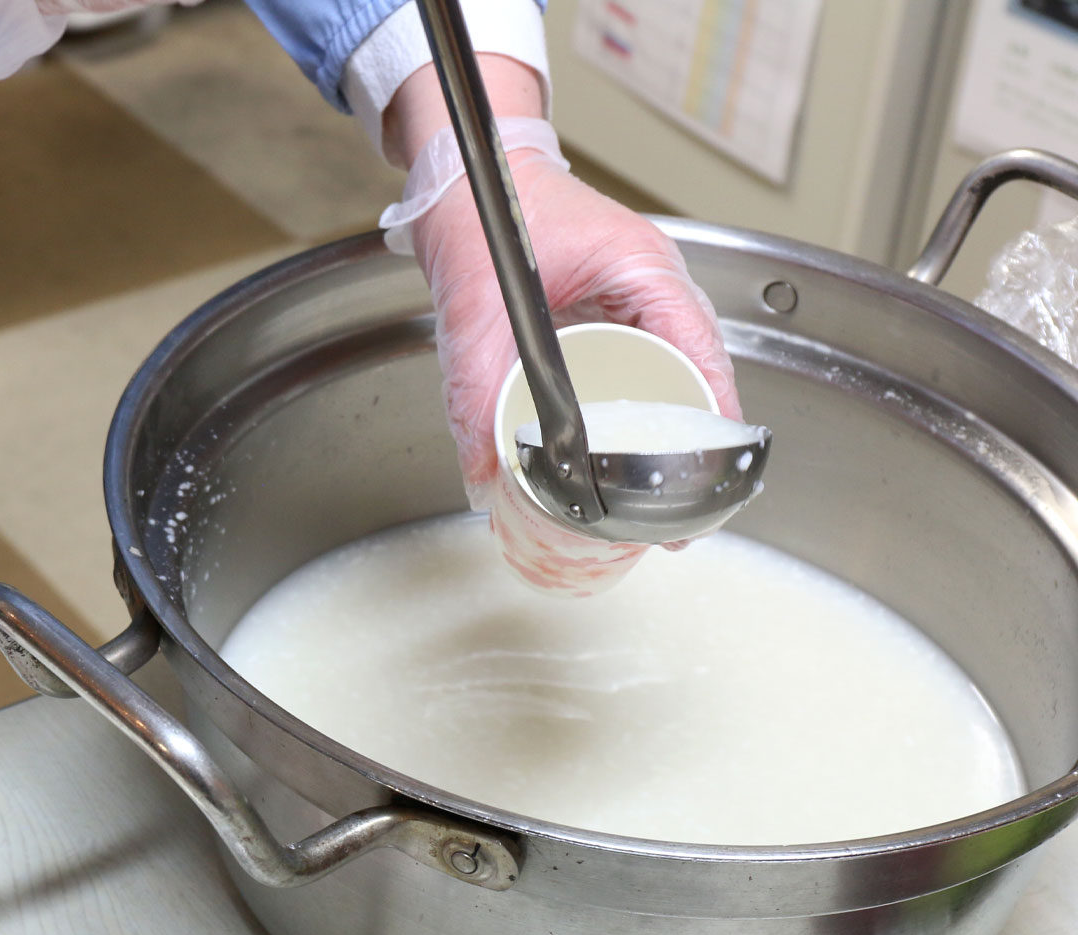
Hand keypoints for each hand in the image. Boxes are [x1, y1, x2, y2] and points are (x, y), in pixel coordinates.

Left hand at [384, 59, 736, 593]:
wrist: (465, 177)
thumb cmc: (486, 209)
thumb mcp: (475, 309)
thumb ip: (473, 391)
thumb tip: (484, 473)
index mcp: (643, 271)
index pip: (702, 354)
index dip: (713, 422)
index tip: (708, 478)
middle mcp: (653, 285)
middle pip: (696, 375)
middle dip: (693, 445)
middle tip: (679, 513)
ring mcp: (637, 298)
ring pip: (671, 376)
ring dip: (666, 433)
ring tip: (656, 499)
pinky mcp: (612, 312)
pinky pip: (639, 368)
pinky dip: (634, 411)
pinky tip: (620, 455)